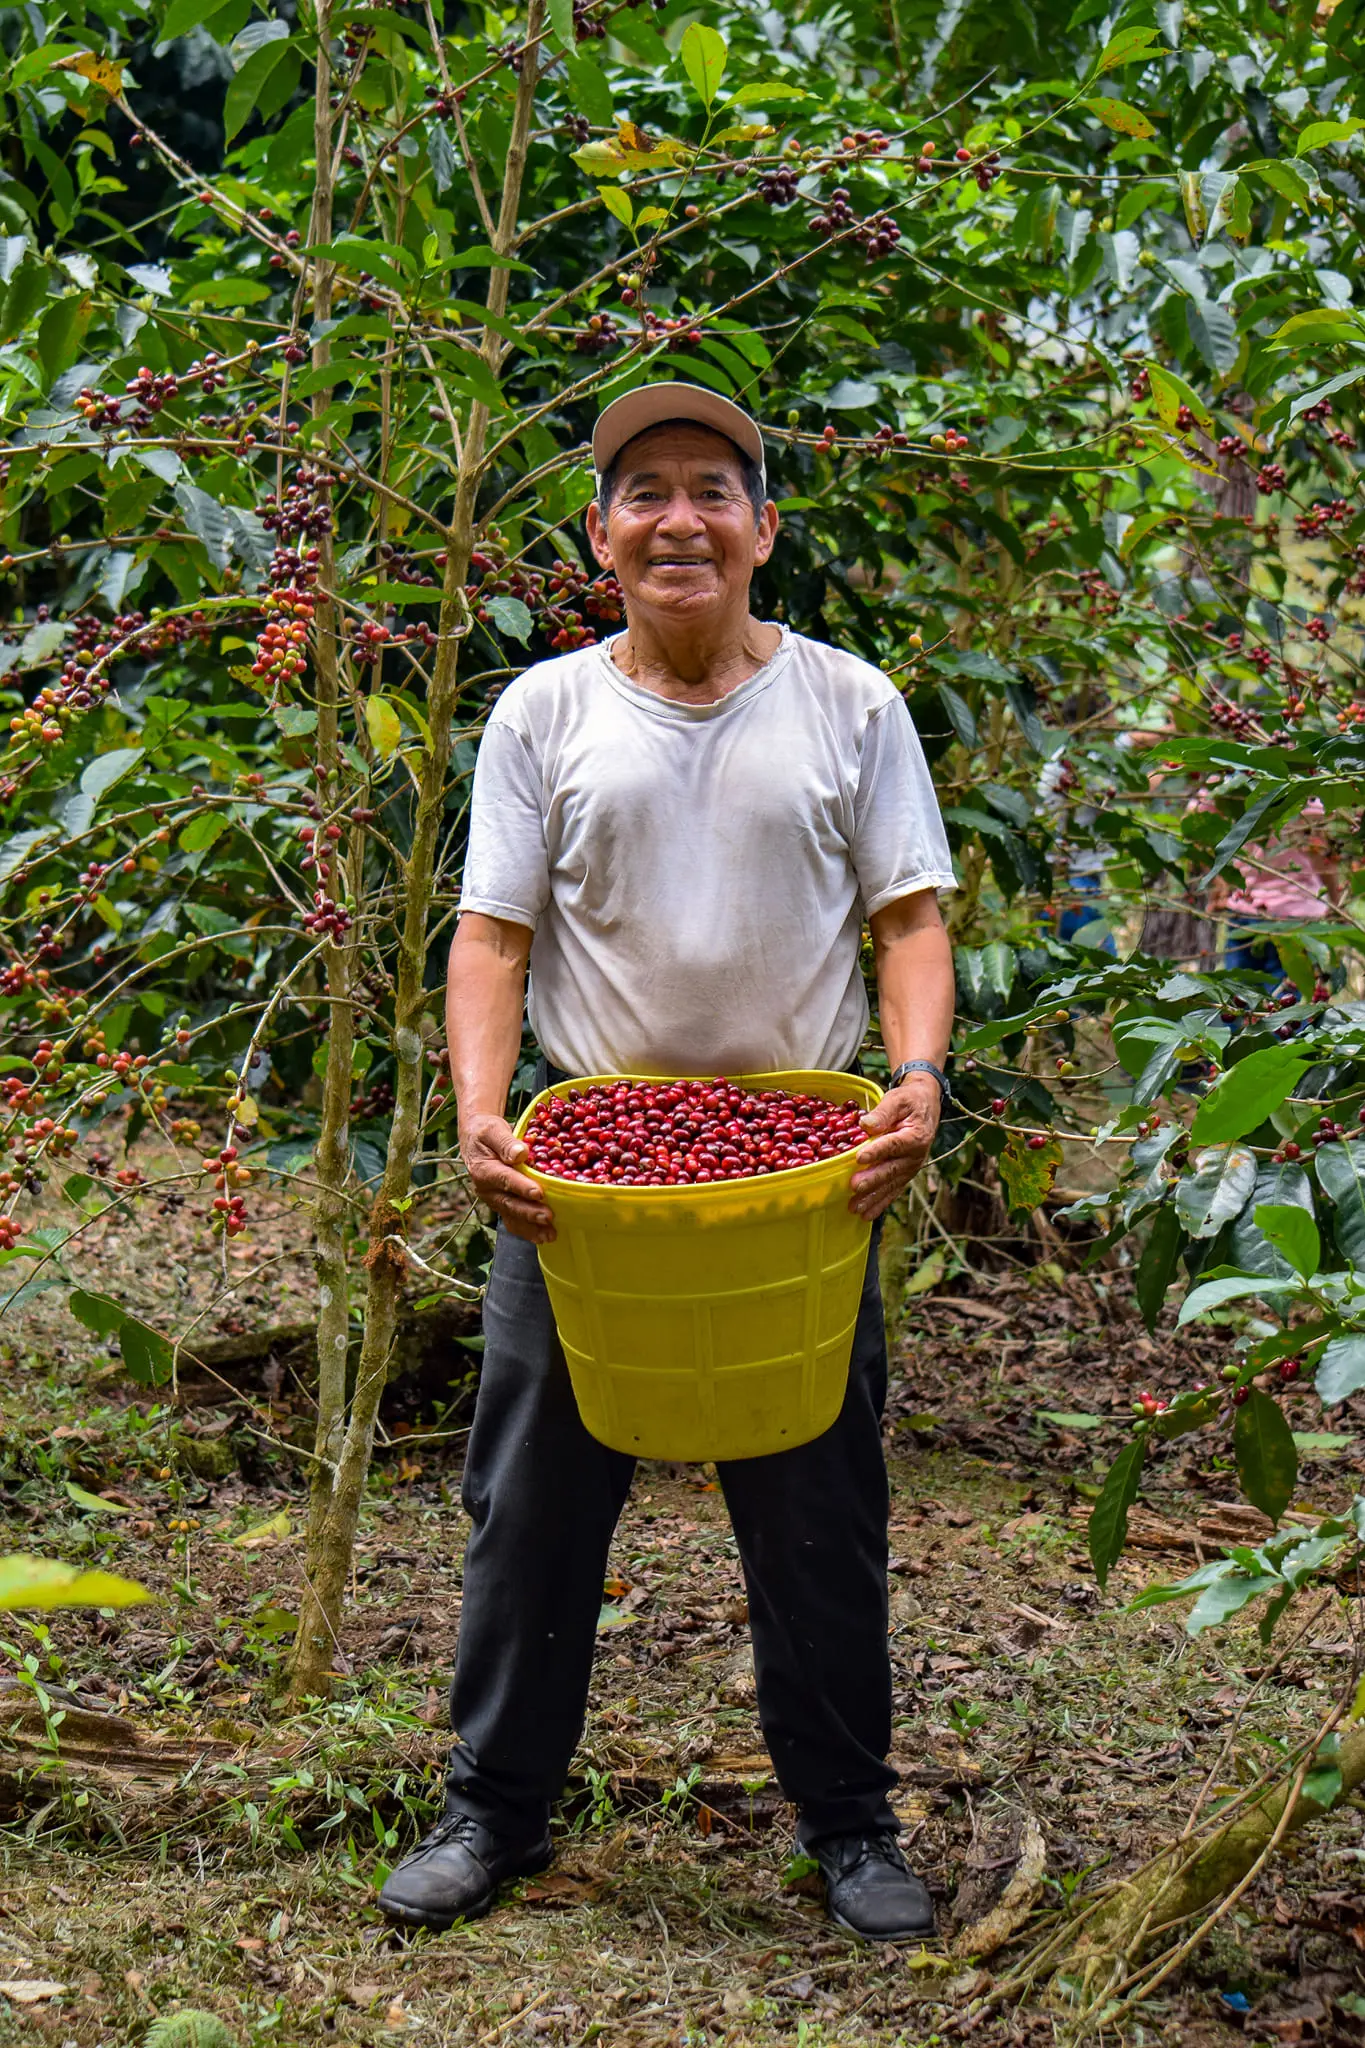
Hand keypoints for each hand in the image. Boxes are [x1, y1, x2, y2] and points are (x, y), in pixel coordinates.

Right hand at [460, 1112, 555, 1243]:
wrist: (477, 1139)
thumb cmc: (486, 1132)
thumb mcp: (493, 1130)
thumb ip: (506, 1142)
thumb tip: (520, 1153)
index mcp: (483, 1170)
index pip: (504, 1179)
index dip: (521, 1187)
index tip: (538, 1192)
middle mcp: (487, 1189)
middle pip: (509, 1204)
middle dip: (529, 1213)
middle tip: (548, 1217)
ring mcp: (495, 1199)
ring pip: (512, 1217)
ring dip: (531, 1228)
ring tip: (550, 1234)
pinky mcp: (503, 1205)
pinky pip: (515, 1221)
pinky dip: (529, 1230)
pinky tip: (544, 1236)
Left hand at [849, 1077, 941, 1220]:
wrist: (926, 1107)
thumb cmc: (909, 1102)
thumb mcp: (898, 1100)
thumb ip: (883, 1112)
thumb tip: (866, 1125)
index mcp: (915, 1136)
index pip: (893, 1144)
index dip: (877, 1151)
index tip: (860, 1157)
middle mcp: (915, 1156)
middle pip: (891, 1169)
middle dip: (872, 1180)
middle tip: (854, 1186)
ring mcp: (910, 1168)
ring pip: (891, 1185)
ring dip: (873, 1198)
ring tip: (855, 1207)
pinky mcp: (905, 1175)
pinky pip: (893, 1191)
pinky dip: (880, 1203)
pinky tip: (866, 1215)